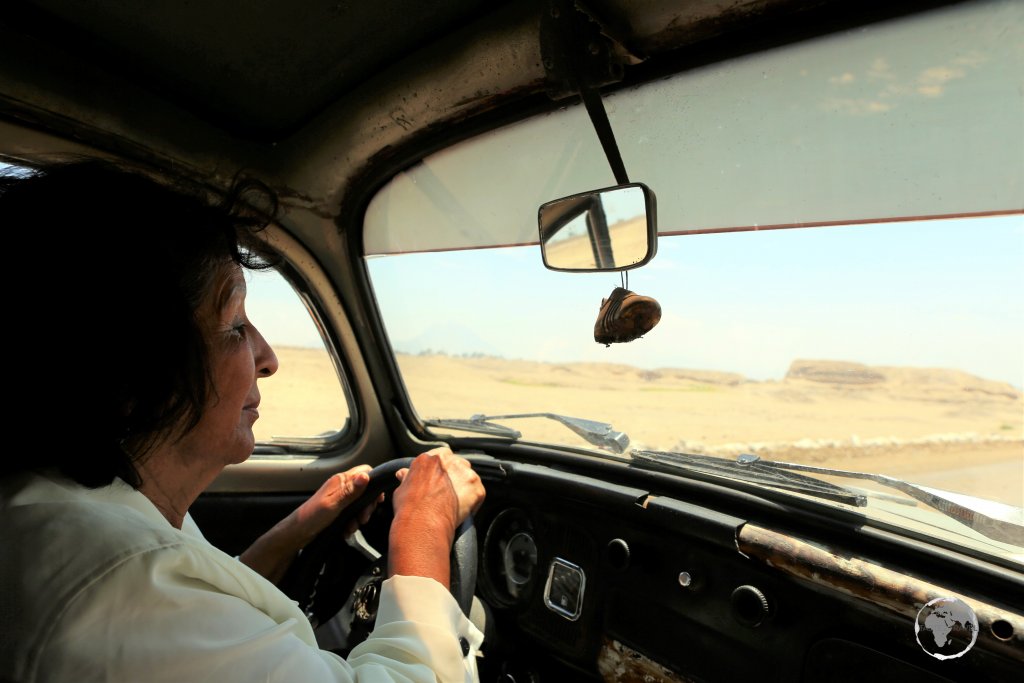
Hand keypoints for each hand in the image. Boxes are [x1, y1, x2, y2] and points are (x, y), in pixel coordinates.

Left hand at [291, 464, 384, 546]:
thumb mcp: (334, 504)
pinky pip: (352, 513)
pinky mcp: (337, 509)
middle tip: (363, 518)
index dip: (374, 483)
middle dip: (367, 505)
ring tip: (353, 527)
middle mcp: (341, 487)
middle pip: (365, 489)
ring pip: (359, 503)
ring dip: (359, 517)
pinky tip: (347, 530)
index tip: (377, 499)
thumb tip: (366, 476)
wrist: (297, 533)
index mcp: (340, 481)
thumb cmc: (311, 517)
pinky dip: (352, 522)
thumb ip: (351, 491)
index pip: (365, 471)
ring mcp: (339, 498)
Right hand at [387, 446, 485, 584]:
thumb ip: (407, 477)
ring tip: (455, 502)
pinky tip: (463, 511)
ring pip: (468, 477)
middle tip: (446, 492)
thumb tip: (402, 473)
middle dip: (453, 476)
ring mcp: (466, 474)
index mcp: (430, 458)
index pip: (439, 458)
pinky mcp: (477, 488)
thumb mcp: (402, 489)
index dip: (438, 471)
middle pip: (456, 465)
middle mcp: (449, 461)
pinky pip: (477, 493)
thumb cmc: (409, 508)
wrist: (423, 523)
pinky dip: (473, 501)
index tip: (436, 480)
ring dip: (463, 486)